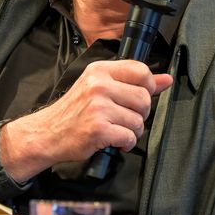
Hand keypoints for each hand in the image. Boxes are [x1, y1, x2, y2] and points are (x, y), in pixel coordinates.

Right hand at [0, 59, 172, 181]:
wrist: (48, 133)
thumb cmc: (74, 111)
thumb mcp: (100, 88)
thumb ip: (134, 82)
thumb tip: (167, 79)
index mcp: (100, 71)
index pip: (141, 70)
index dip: (148, 87)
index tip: (139, 98)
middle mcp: (99, 85)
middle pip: (144, 98)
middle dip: (141, 114)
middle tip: (126, 118)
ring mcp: (98, 107)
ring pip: (138, 120)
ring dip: (133, 131)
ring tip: (118, 130)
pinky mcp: (98, 129)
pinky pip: (129, 136)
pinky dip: (126, 143)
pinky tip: (116, 141)